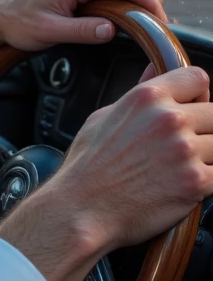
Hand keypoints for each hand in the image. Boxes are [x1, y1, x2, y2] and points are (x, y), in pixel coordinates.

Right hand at [0, 65, 212, 280]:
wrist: (81, 209)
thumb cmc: (87, 168)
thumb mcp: (103, 118)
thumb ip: (137, 93)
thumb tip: (154, 71)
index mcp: (147, 98)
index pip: (197, 79)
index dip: (198, 95)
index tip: (193, 108)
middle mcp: (169, 119)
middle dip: (204, 130)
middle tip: (183, 147)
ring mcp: (185, 150)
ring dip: (207, 156)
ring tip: (180, 169)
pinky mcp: (195, 182)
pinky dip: (207, 180)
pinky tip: (186, 185)